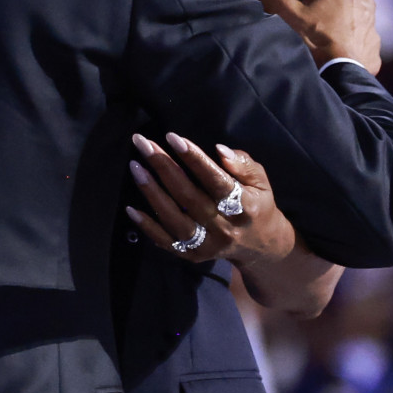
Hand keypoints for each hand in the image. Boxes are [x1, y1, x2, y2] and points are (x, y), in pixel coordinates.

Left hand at [125, 133, 296, 266]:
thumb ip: (243, 164)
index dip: (193, 158)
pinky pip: (166, 242)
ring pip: (174, 219)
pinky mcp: (193, 255)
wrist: (260, 246)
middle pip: (188, 196)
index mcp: (244, 206)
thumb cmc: (257, 204)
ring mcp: (207, 245)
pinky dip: (147, 226)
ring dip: (151, 192)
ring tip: (135, 167)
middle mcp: (224, 228)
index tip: (172, 137)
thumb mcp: (261, 181)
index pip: (215, 180)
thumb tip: (219, 150)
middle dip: (163, 166)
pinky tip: (131, 208)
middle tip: (143, 143)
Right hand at [235, 0, 379, 73]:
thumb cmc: (313, 43)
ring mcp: (371, 27)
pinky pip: (366, 38)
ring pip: (363, 11)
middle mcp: (363, 3)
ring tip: (337, 20)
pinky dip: (357, 38)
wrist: (339, 79)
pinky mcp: (374, 48)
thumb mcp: (285, 13)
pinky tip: (345, 48)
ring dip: (353, 11)